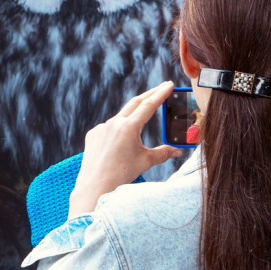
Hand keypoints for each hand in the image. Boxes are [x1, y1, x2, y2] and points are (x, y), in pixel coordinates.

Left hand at [69, 82, 182, 216]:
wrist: (95, 184)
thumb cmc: (122, 174)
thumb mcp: (146, 162)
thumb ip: (163, 153)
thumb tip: (178, 152)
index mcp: (129, 127)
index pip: (148, 105)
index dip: (160, 94)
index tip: (169, 84)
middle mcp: (114, 123)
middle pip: (135, 103)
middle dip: (150, 94)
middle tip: (162, 87)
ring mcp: (101, 128)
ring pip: (121, 117)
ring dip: (133, 116)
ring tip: (142, 123)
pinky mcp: (93, 134)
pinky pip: (108, 128)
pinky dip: (117, 130)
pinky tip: (119, 143)